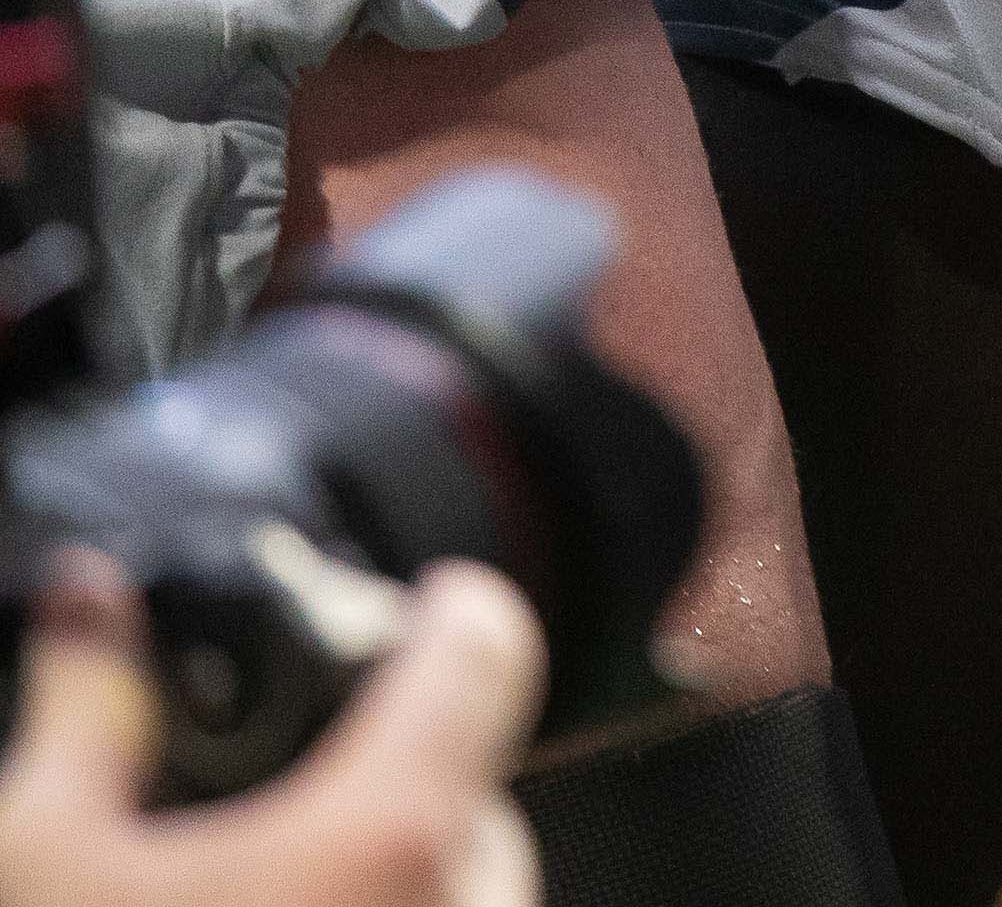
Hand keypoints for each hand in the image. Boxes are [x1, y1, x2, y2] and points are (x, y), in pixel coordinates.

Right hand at [0, 554, 544, 906]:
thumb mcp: (42, 853)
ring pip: (478, 878)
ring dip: (408, 855)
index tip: (433, 598)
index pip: (486, 653)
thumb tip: (89, 603)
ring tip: (288, 864)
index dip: (454, 606)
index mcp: (386, 830)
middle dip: (407, 763)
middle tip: (314, 768)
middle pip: (477, 784)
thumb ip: (88, 707)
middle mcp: (462, 906)